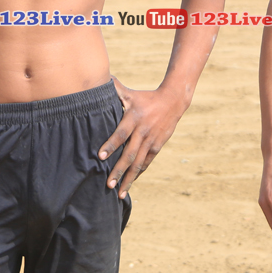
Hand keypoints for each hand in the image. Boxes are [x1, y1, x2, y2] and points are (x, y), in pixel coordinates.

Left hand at [98, 77, 185, 197]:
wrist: (173, 101)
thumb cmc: (145, 97)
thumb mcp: (130, 93)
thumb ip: (114, 89)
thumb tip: (98, 79)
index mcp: (134, 118)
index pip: (121, 133)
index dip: (111, 145)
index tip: (100, 156)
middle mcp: (143, 131)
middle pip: (129, 154)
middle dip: (118, 170)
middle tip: (108, 184)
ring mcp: (151, 141)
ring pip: (138, 163)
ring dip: (128, 178)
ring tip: (119, 192)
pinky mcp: (157, 147)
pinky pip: (146, 163)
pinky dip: (137, 174)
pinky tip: (129, 184)